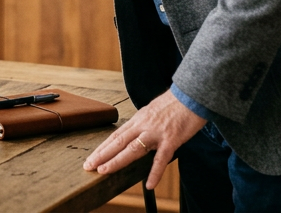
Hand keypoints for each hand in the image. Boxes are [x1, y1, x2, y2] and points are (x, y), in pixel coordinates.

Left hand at [83, 89, 205, 189]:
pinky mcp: (171, 139)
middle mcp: (143, 125)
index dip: (103, 147)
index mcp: (139, 119)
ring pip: (132, 149)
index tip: (92, 157)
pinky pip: (161, 159)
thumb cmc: (175, 103)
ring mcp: (156, 133)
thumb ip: (144, 123)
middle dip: (102, 155)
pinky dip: (154, 173)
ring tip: (104, 171)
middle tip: (88, 166)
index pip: (116, 135)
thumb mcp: (153, 110)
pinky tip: (149, 185)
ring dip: (116, 161)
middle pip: (118, 142)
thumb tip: (137, 133)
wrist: (192, 94)